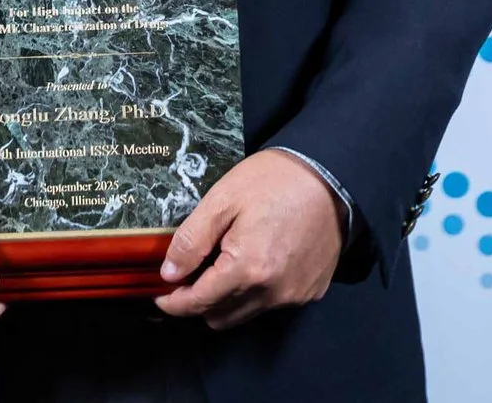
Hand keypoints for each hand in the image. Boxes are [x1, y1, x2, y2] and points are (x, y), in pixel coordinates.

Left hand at [153, 150, 345, 330]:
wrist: (332, 175)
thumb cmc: (276, 180)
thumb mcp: (223, 199)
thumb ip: (192, 240)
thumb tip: (169, 273)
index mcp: (247, 269)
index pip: (198, 303)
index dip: (173, 303)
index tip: (159, 294)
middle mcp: (272, 292)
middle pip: (219, 317)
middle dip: (198, 302)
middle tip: (190, 274)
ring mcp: (294, 295)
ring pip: (245, 314)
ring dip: (226, 300)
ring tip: (221, 266)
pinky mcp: (310, 291)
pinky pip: (271, 304)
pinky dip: (256, 293)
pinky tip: (255, 262)